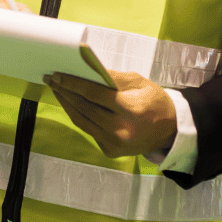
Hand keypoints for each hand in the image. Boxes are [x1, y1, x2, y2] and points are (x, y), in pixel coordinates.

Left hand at [45, 71, 176, 156]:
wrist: (170, 131)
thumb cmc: (154, 101)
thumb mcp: (139, 82)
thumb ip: (112, 77)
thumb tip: (86, 70)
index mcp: (130, 110)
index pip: (93, 94)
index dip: (73, 84)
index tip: (57, 75)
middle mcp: (120, 130)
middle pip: (84, 108)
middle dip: (65, 92)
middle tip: (51, 80)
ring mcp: (114, 144)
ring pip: (81, 121)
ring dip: (66, 105)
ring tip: (57, 90)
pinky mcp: (110, 151)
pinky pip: (89, 130)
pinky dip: (79, 116)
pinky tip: (71, 104)